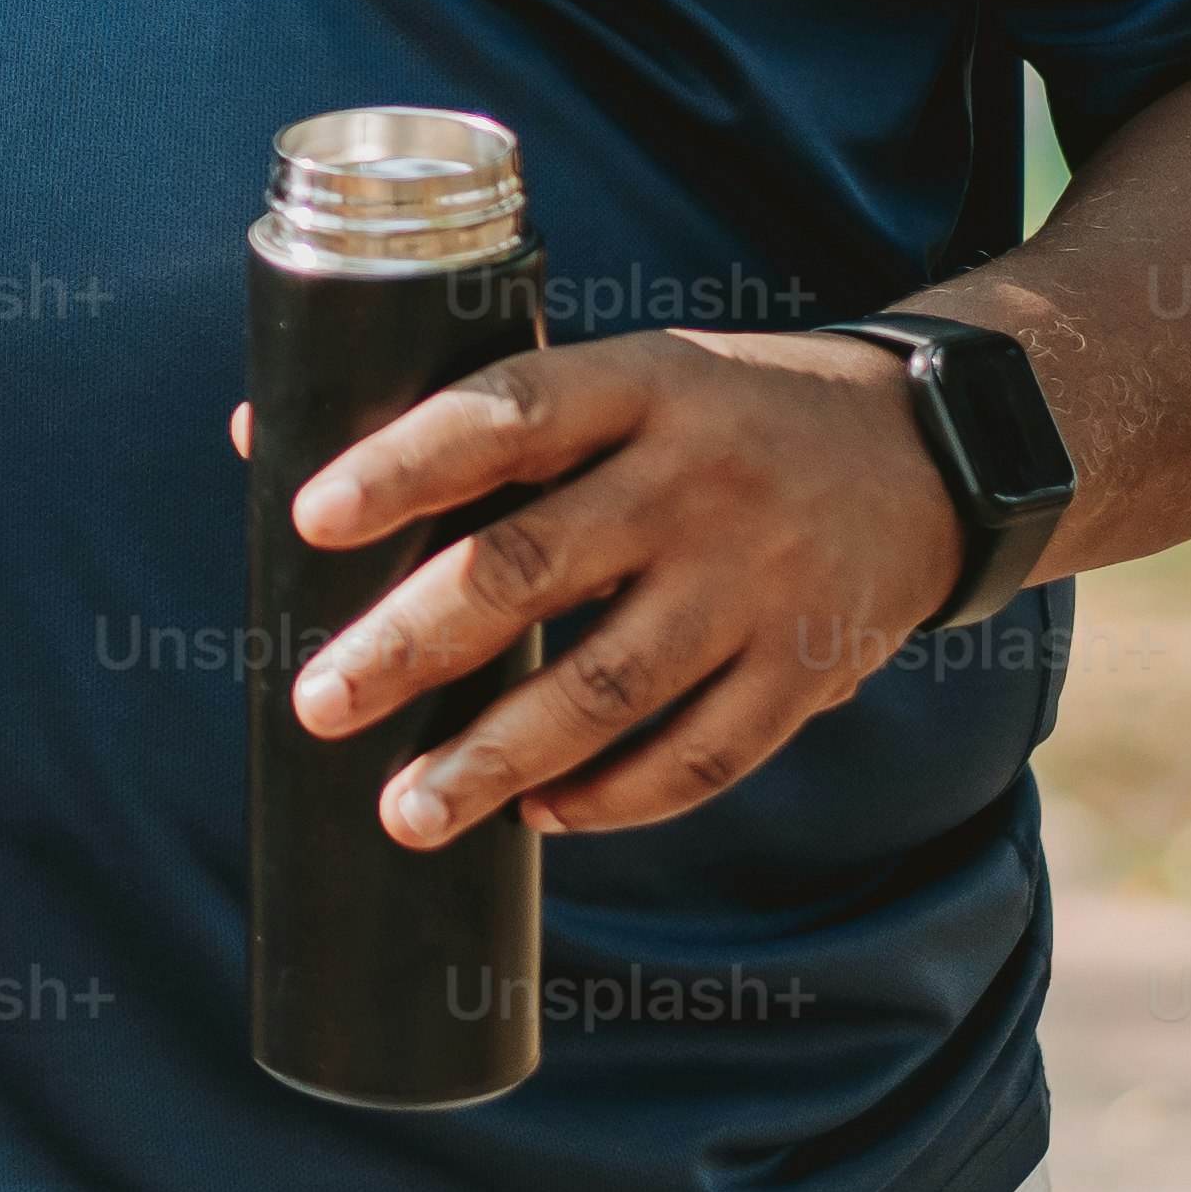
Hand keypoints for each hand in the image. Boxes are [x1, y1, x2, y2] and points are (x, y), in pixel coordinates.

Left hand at [270, 330, 966, 846]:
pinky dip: (610, 797)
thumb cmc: (713, 415)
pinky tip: (536, 814)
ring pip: (608, 688)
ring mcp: (758, 582)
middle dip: (412, 644)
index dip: (404, 463)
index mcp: (639, 384)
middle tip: (317, 703)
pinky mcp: (808, 671)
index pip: (505, 413)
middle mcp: (697, 480)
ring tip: (403, 812)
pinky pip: (698, 755)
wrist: (930, 452)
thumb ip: (470, 413)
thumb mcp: (621, 376)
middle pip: (534, 568)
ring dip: (495, 758)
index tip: (308, 518)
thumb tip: (259, 440)